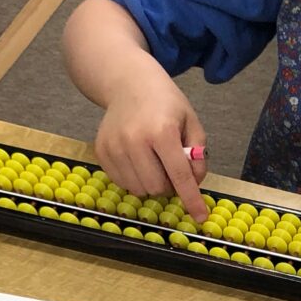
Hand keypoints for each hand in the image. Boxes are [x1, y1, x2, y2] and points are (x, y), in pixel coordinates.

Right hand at [94, 56, 209, 221]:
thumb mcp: (191, 122)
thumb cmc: (165, 103)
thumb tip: (193, 184)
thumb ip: (197, 155)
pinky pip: (122, 183)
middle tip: (171, 167)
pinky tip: (138, 160)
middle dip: (169, 186)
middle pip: (157, 187)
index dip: (192, 199)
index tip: (200, 217)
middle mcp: (135, 140)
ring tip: (154, 161)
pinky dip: (135, 179)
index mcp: (162, 131)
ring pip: (139, 189)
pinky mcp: (101, 151)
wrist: (128, 83)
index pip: (180, 175)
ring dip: (152, 184)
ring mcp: (114, 146)